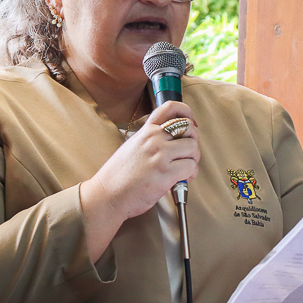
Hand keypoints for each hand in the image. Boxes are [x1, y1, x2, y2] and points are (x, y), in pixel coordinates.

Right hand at [80, 101, 199, 261]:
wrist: (107, 194)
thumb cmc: (118, 175)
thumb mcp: (132, 146)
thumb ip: (150, 140)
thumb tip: (172, 141)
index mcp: (146, 130)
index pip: (170, 108)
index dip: (186, 112)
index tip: (191, 122)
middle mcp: (154, 139)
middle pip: (188, 127)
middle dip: (194, 140)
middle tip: (190, 152)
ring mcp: (160, 155)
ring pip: (193, 147)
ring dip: (194, 158)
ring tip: (187, 167)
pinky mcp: (166, 173)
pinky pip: (190, 166)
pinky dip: (192, 173)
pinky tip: (184, 178)